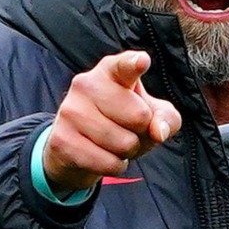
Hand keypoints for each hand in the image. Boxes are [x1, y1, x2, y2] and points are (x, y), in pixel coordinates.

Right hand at [43, 51, 182, 195]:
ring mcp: (71, 111)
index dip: (135, 64)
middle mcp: (87, 84)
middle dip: (141, 132)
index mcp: (111, 70)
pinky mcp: (62, 139)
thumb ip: (166, 118)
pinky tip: (103, 156)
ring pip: (124, 144)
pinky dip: (114, 166)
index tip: (142, 62)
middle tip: (127, 129)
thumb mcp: (151, 115)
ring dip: (128, 151)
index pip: (125, 65)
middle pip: (139, 117)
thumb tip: (158, 132)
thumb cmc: (122, 122)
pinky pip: (107, 163)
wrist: (77, 146)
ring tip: (114, 142)